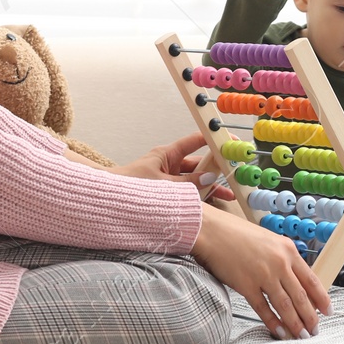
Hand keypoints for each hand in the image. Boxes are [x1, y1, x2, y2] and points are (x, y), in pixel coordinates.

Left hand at [109, 131, 235, 201]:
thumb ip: (188, 182)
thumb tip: (210, 177)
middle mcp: (169, 164)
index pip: (195, 141)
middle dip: (216, 170)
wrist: (109, 199)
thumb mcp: (163, 184)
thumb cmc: (130, 186)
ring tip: (228, 195)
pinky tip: (210, 203)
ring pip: (194, 179)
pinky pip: (186, 191)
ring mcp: (168, 178)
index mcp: (167, 154)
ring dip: (209, 187)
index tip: (229, 141)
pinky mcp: (166, 191)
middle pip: (198, 163)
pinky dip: (197, 196)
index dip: (213, 139)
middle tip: (234, 174)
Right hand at [190, 204, 330, 340]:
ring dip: (295, 324)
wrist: (210, 229)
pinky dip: (274, 323)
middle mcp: (279, 263)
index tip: (327, 311)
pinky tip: (280, 332)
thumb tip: (293, 282)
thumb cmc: (235, 232)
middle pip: (301, 296)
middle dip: (310, 317)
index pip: (311, 279)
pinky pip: (264, 309)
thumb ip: (282, 258)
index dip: (321, 298)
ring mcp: (263, 275)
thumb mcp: (268, 240)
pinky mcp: (246, 285)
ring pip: (285, 305)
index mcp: (287, 250)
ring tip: (302, 336)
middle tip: (315, 331)